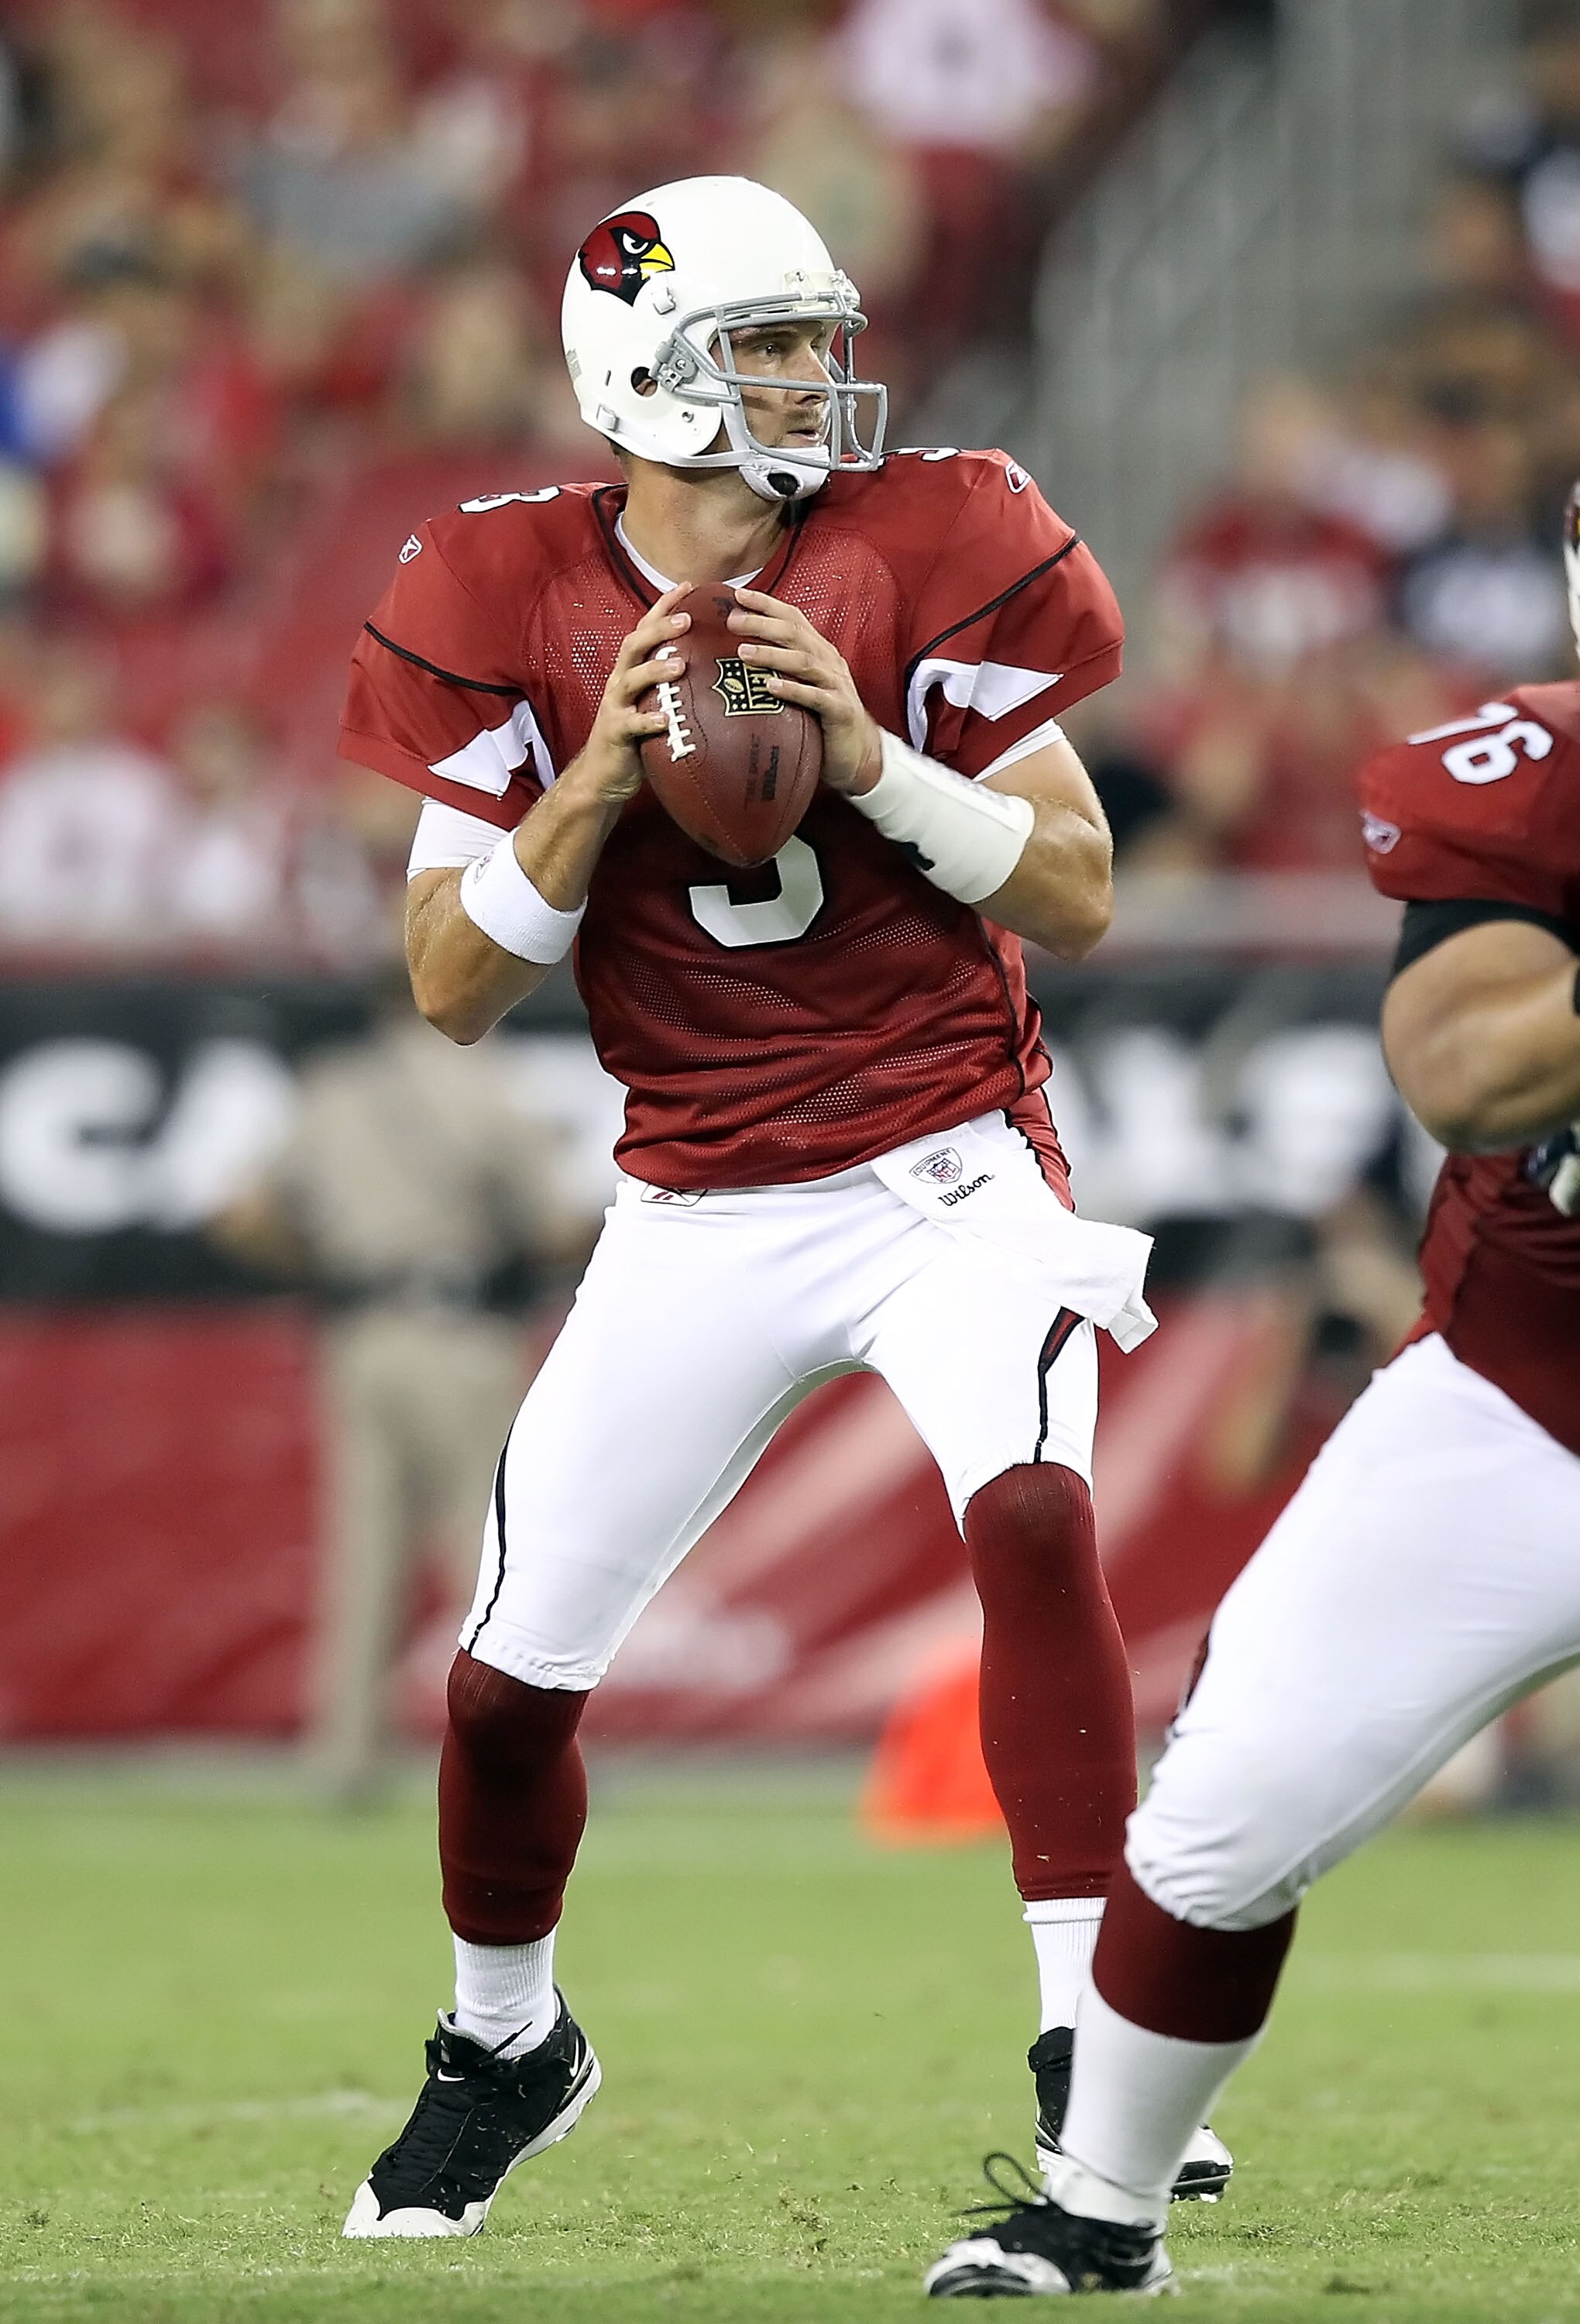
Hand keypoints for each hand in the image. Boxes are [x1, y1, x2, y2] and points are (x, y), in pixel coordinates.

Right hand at [560, 586, 691, 805]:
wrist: (604, 774)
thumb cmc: (637, 737)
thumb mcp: (655, 703)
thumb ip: (674, 684)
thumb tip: (714, 664)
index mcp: (631, 671)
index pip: (645, 630)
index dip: (663, 606)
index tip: (687, 586)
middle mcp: (621, 683)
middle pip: (635, 646)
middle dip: (659, 630)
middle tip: (687, 619)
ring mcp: (616, 707)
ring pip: (631, 680)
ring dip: (655, 669)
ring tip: (680, 665)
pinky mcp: (615, 733)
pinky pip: (631, 724)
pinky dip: (647, 720)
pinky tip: (664, 720)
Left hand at [728, 588, 880, 794]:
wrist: (860, 753)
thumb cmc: (823, 718)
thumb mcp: (803, 685)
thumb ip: (781, 667)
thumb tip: (740, 653)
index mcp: (819, 651)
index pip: (793, 618)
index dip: (767, 604)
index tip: (738, 595)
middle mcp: (828, 662)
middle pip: (794, 633)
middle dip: (762, 623)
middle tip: (732, 621)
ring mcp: (835, 685)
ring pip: (803, 662)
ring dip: (771, 654)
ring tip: (743, 651)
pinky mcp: (839, 710)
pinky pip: (815, 697)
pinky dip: (792, 690)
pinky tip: (770, 686)